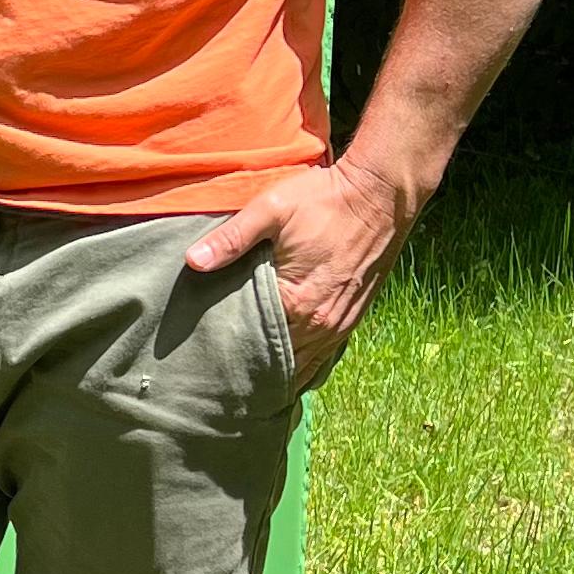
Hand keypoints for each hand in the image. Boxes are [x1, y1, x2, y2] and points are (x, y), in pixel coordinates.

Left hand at [184, 157, 414, 389]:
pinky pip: (323, 356)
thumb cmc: (324, 199)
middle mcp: (320, 323)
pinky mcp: (353, 318)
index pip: (252, 340)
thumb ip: (232, 238)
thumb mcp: (271, 209)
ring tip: (248, 378)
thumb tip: (192, 261)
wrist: (380, 194)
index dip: (228, 347)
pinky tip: (285, 366)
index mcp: (296, 302)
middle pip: (277, 361)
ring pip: (303, 364)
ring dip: (278, 369)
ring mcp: (340, 324)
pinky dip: (303, 362)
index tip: (207, 354)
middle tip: (221, 376)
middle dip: (251, 367)